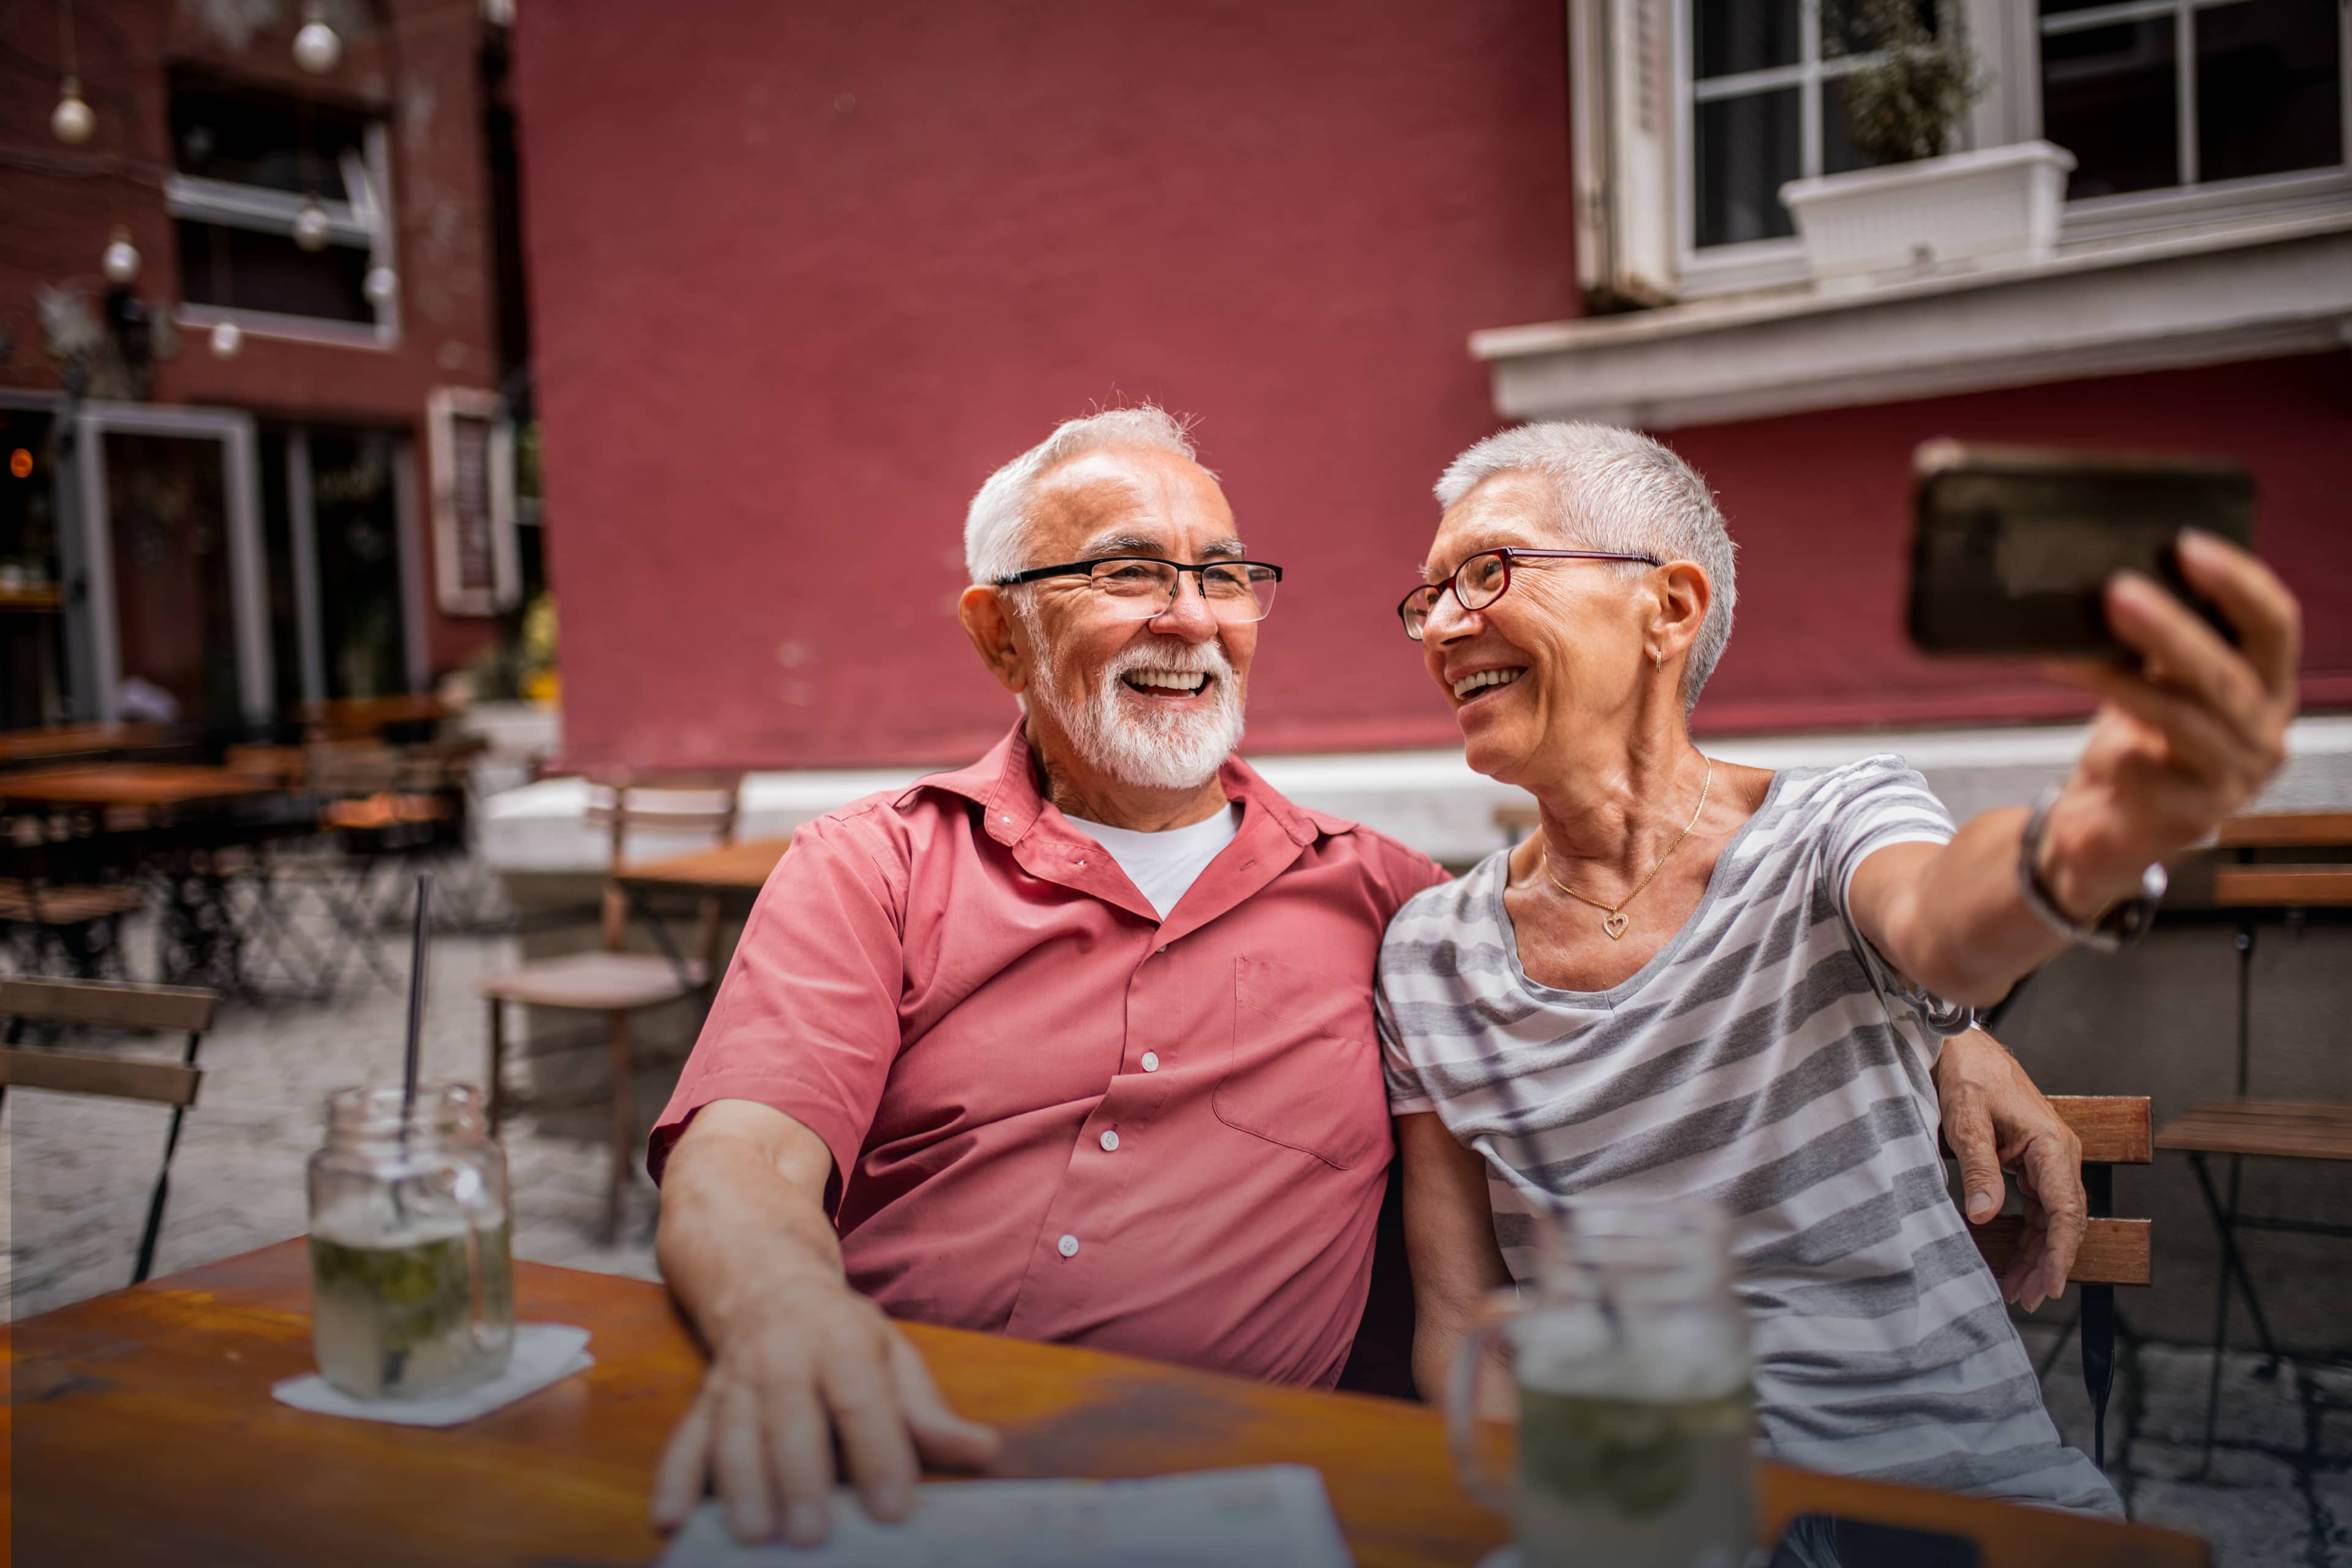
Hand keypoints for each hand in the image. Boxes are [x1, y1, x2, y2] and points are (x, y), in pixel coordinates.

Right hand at [648, 1276, 999, 1544]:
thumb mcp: (894, 1356)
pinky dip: (673, 1477)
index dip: (879, 1452)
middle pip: (790, 1418)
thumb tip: (983, 1451)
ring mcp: (737, 1380)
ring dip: (739, 1483)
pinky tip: (669, 1517)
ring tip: (753, 1534)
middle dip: (800, 1476)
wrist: (764, 1279)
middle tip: (812, 1534)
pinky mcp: (703, 1401)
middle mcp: (784, 1358)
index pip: (862, 1400)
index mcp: (842, 1344)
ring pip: (734, 1432)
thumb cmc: (842, 1333)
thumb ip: (929, 1412)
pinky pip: (684, 1438)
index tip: (894, 1507)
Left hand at [1935, 1029, 2084, 1312]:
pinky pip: (2038, 1207)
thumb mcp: (1967, 1120)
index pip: (2066, 1212)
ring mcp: (2048, 1159)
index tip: (2049, 1287)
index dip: (2059, 1254)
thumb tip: (1985, 1217)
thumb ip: (1978, 1167)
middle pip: (2063, 1222)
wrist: (1962, 1047)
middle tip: (2024, 1299)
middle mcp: (2059, 1155)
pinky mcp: (2032, 1161)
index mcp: (2053, 1146)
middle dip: (2047, 1263)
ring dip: (2038, 1254)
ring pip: (2051, 1219)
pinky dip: (2029, 1234)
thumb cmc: (1967, 1075)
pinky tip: (2015, 1258)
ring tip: (2017, 1289)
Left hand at [2040, 529, 2299, 916]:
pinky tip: (2101, 754)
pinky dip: (2122, 758)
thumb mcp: (2152, 680)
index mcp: (2263, 683)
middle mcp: (2262, 728)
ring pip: (2184, 718)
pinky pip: (2153, 775)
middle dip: (2171, 628)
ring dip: (2121, 682)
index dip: (2237, 582)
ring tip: (2069, 656)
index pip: (2273, 623)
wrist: (2104, 827)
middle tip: (2117, 592)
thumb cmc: (2135, 742)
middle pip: (2227, 670)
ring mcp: (2233, 776)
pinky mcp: (2193, 816)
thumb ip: (2152, 639)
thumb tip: (2112, 575)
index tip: (2185, 545)